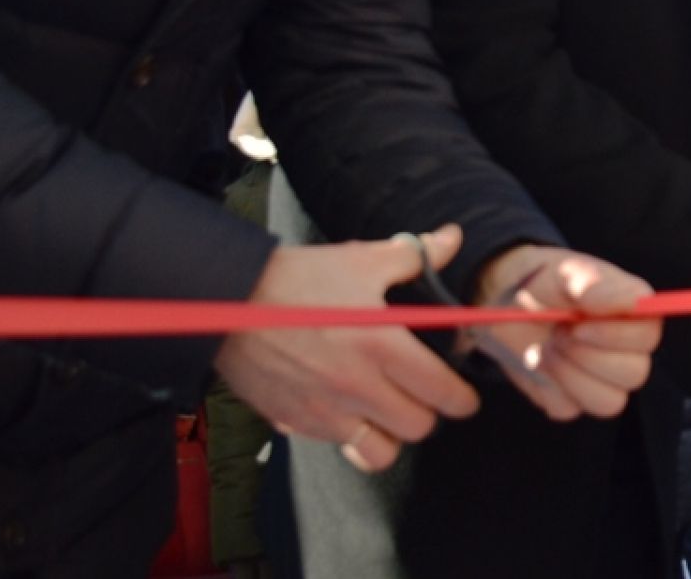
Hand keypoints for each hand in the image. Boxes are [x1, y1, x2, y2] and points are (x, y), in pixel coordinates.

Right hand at [215, 226, 480, 473]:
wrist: (227, 302)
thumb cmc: (299, 279)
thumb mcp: (361, 260)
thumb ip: (415, 255)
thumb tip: (451, 238)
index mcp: (382, 346)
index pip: (441, 391)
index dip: (461, 398)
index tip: (463, 396)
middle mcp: (357, 387)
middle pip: (417, 427)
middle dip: (428, 413)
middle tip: (424, 396)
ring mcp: (324, 411)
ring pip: (380, 452)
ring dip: (391, 435)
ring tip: (389, 412)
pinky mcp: (295, 423)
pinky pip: (338, 447)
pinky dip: (351, 437)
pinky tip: (351, 412)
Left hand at [470, 245, 662, 421]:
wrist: (504, 301)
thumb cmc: (543, 280)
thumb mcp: (565, 270)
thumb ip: (595, 281)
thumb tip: (631, 300)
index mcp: (632, 313)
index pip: (648, 335)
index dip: (617, 336)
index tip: (579, 325)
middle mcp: (625, 349)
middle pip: (634, 374)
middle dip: (588, 356)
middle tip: (556, 333)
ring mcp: (601, 378)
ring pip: (609, 402)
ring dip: (569, 375)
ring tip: (544, 347)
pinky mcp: (572, 399)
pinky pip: (569, 409)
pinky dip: (548, 387)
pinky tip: (537, 361)